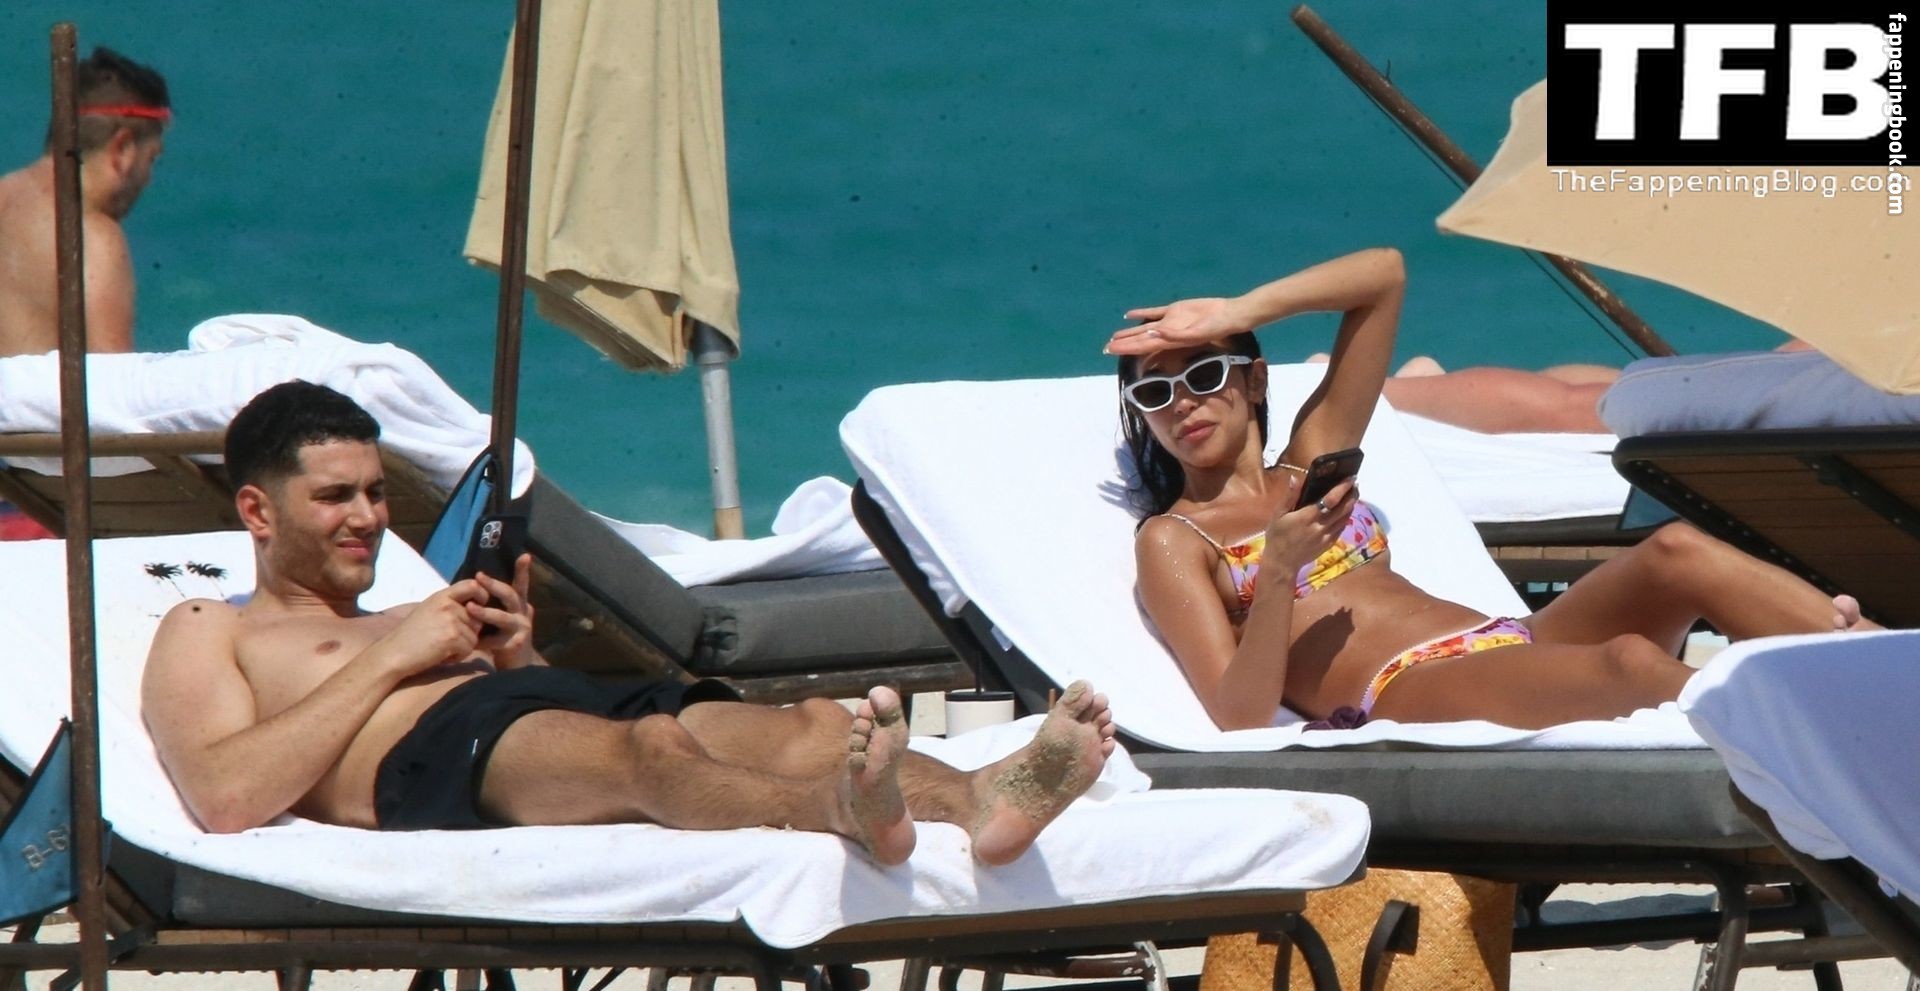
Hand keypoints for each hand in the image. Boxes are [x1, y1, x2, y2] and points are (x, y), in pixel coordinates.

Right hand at [379, 582, 486, 677]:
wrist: (393, 653)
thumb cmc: (410, 636)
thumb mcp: (429, 611)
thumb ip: (449, 606)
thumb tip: (475, 608)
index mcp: (441, 596)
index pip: (472, 585)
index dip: (482, 593)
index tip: (481, 603)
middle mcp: (448, 605)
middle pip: (478, 618)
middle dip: (467, 632)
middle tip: (446, 640)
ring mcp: (451, 620)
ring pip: (474, 636)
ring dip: (462, 647)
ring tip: (441, 648)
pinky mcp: (453, 637)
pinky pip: (469, 649)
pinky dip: (458, 656)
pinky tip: (441, 656)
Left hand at [470, 553, 536, 668]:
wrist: (516, 667)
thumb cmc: (504, 638)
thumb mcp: (501, 618)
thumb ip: (494, 605)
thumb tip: (474, 585)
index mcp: (519, 605)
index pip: (521, 585)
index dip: (523, 570)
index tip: (525, 555)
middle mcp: (523, 614)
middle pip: (511, 596)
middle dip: (495, 586)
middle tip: (480, 577)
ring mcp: (521, 629)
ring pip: (502, 617)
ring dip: (486, 612)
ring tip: (470, 607)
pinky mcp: (515, 645)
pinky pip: (495, 641)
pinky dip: (482, 640)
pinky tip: (472, 642)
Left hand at [1105, 297, 1247, 355]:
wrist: (1229, 315)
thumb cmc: (1217, 327)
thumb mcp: (1197, 333)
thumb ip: (1176, 334)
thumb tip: (1155, 333)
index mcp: (1170, 341)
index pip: (1143, 346)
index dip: (1126, 348)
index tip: (1110, 350)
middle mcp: (1167, 333)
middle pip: (1140, 340)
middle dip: (1123, 344)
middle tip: (1105, 348)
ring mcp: (1170, 322)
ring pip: (1144, 328)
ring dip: (1129, 333)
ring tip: (1113, 337)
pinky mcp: (1175, 310)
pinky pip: (1154, 312)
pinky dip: (1141, 314)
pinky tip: (1128, 315)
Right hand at [1263, 478, 1358, 573]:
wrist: (1282, 562)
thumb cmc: (1277, 536)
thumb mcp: (1278, 514)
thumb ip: (1290, 496)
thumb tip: (1295, 478)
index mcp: (1307, 517)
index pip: (1331, 499)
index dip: (1343, 488)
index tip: (1351, 478)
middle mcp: (1320, 526)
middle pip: (1344, 508)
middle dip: (1352, 494)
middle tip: (1355, 484)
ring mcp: (1327, 536)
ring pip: (1345, 518)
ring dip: (1351, 504)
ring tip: (1352, 494)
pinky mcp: (1329, 543)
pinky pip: (1342, 528)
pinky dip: (1346, 517)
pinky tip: (1345, 511)